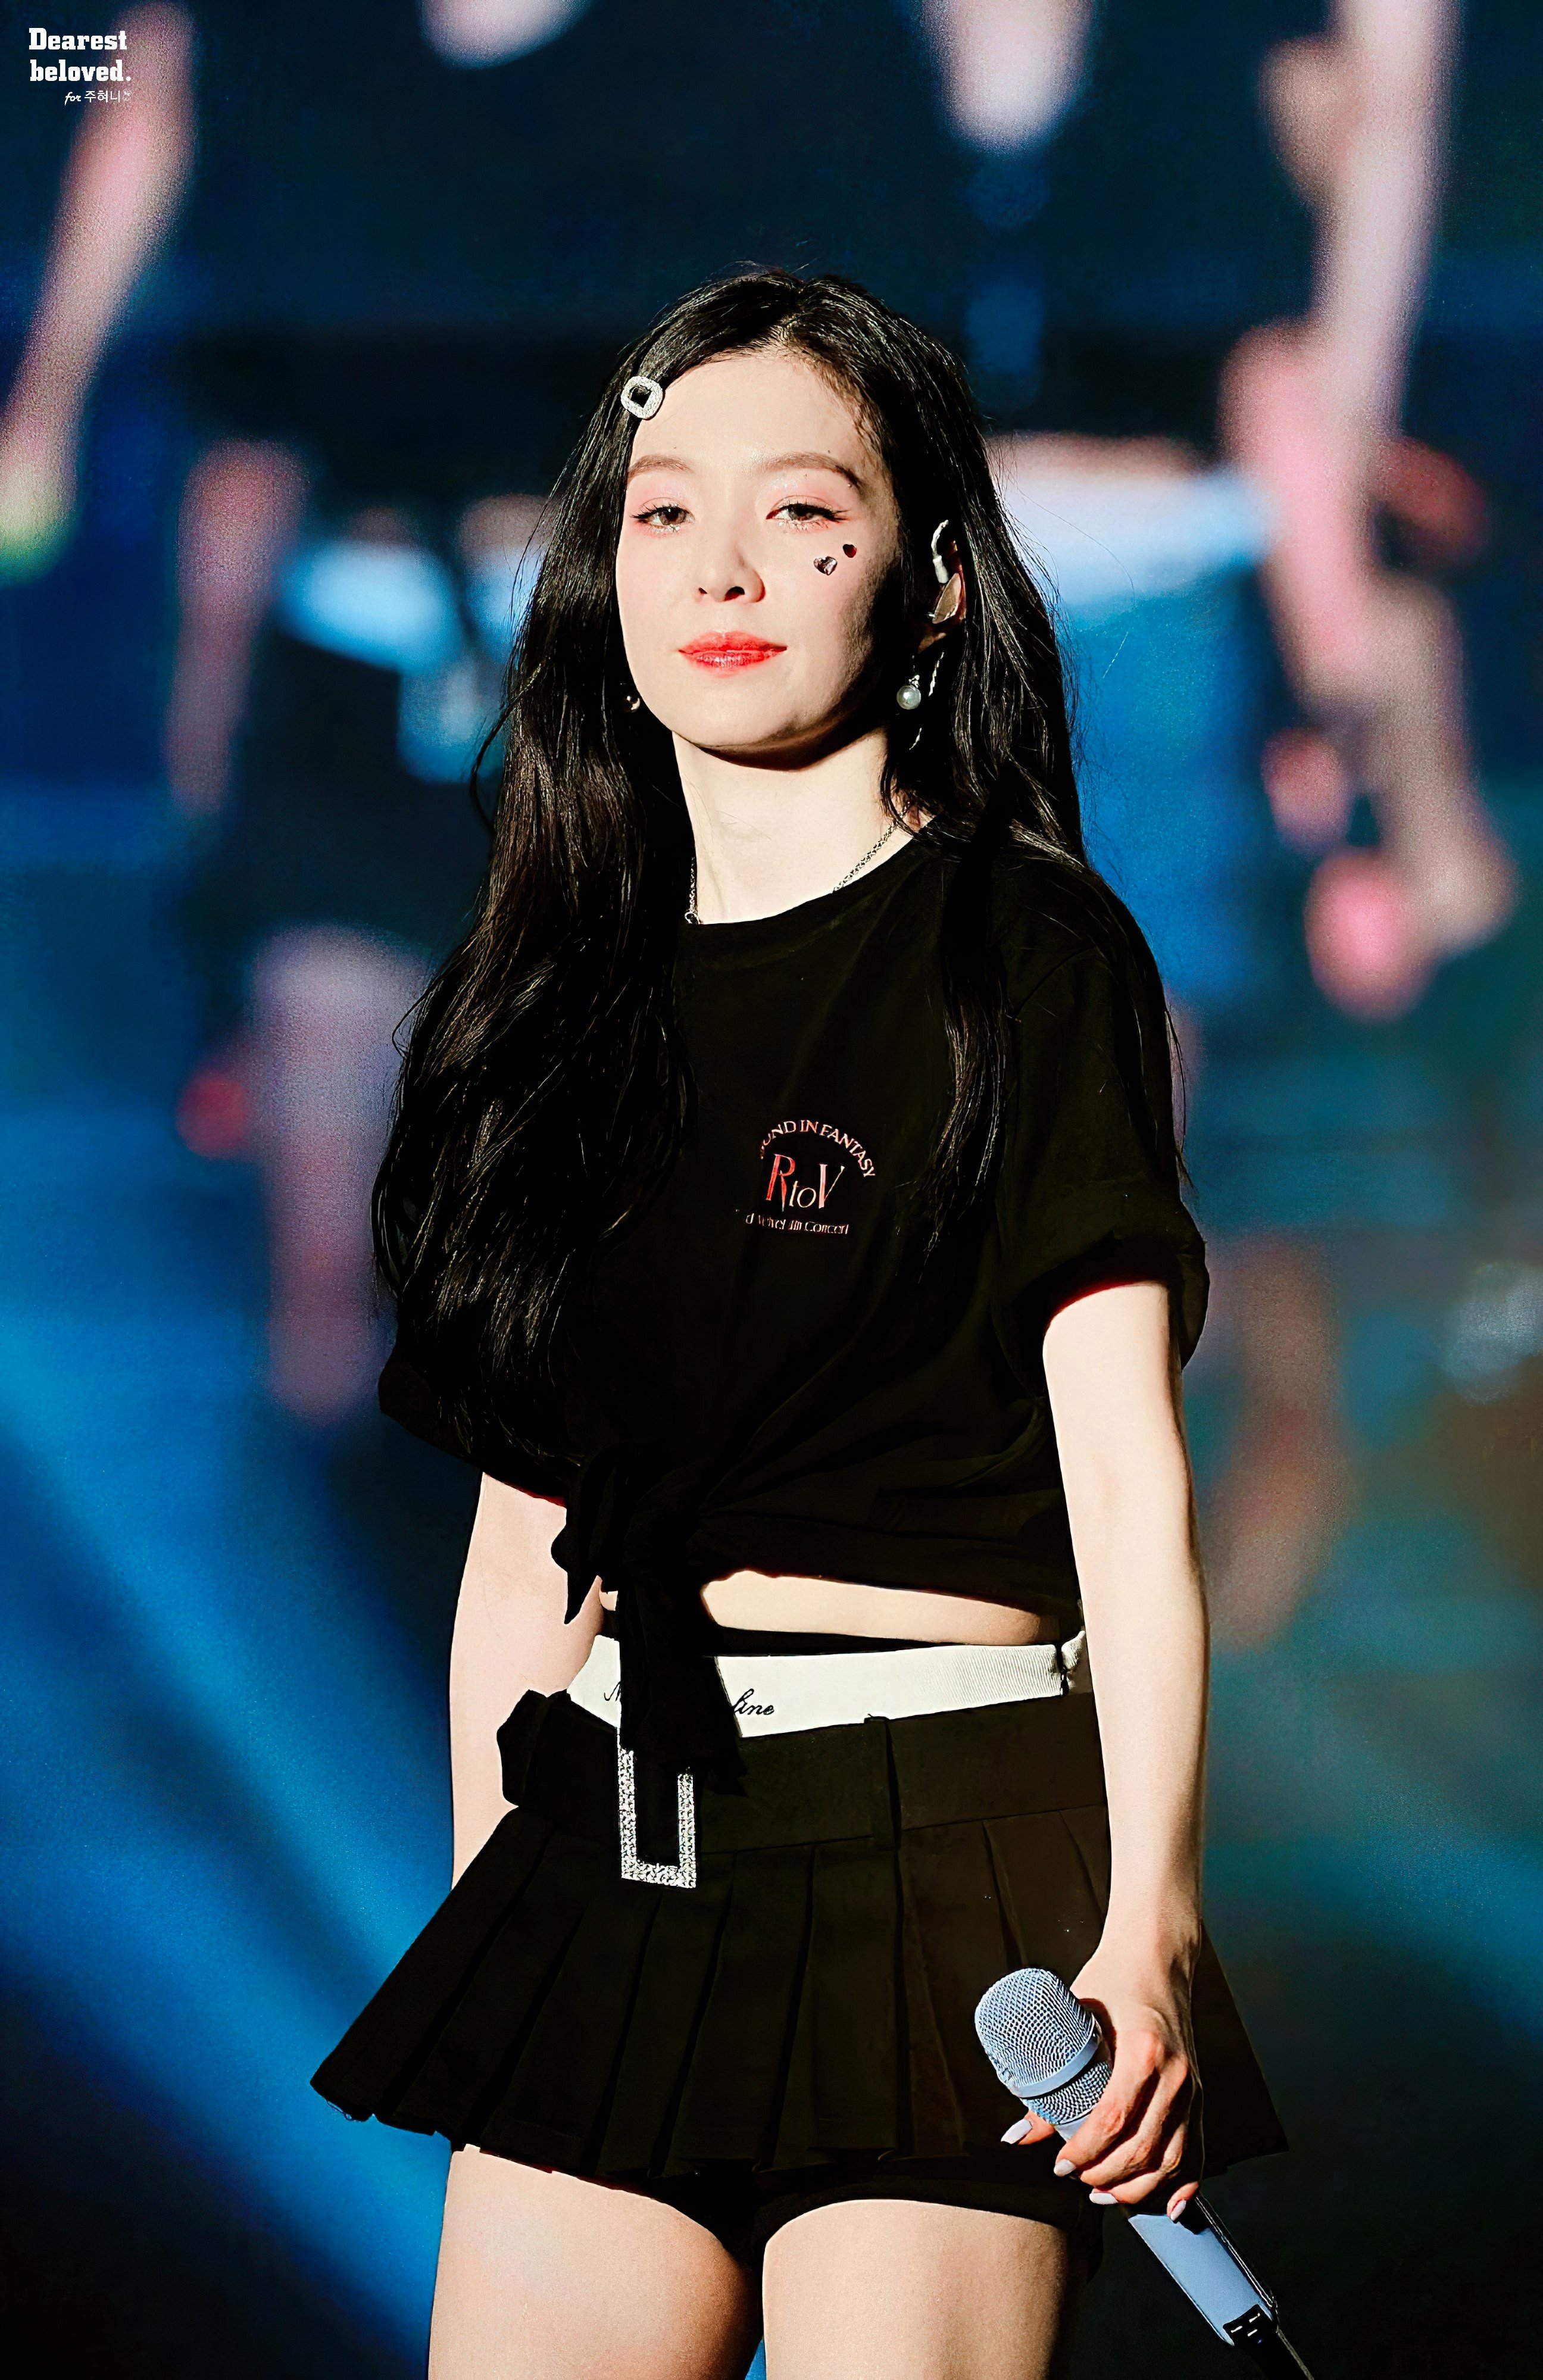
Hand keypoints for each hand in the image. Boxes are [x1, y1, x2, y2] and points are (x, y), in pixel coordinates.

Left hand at [1004, 1947, 1200, 2219]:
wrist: (1156, 1956)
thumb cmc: (1114, 1981)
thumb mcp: (1077, 2020)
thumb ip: (1052, 2076)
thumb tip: (1022, 2130)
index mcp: (1144, 2051)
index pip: (1114, 2119)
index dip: (1086, 2152)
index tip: (1061, 2166)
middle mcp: (1176, 2073)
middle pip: (1144, 2148)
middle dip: (1107, 2176)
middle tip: (1077, 2181)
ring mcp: (1193, 2086)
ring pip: (1172, 2158)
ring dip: (1139, 2187)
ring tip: (1106, 2195)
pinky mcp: (1200, 2093)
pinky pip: (1198, 2149)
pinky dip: (1185, 2184)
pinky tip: (1168, 2207)